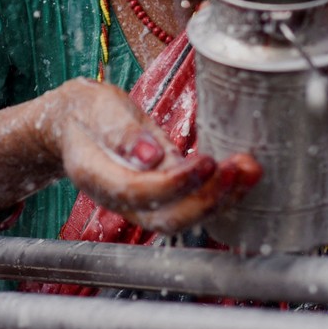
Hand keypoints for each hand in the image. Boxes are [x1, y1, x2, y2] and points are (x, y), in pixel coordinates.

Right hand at [47, 79, 260, 233]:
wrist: (78, 124)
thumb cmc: (88, 113)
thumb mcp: (98, 109)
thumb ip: (121, 132)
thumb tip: (150, 156)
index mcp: (98, 177)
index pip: (138, 193)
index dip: (175, 184)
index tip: (205, 161)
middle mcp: (122, 199)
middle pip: (166, 219)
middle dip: (207, 199)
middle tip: (235, 169)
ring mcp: (144, 201)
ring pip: (185, 216)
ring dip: (222, 196)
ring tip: (250, 169)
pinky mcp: (165, 193)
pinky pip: (193, 202)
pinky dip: (222, 190)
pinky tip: (244, 170)